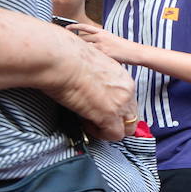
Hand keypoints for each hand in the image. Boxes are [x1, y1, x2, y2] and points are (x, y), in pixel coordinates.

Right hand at [41, 25, 137, 140]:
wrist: (59, 58)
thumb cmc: (66, 56)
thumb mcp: (91, 63)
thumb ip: (97, 76)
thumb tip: (89, 85)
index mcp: (122, 77)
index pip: (129, 100)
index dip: (116, 108)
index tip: (101, 107)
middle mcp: (126, 91)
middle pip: (132, 116)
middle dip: (116, 121)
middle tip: (98, 119)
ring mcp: (119, 104)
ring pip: (127, 129)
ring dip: (109, 129)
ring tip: (90, 122)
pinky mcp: (108, 115)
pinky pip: (114, 135)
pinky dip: (101, 134)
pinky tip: (86, 124)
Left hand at [70, 23, 140, 64]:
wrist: (134, 52)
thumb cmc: (124, 47)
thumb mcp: (112, 38)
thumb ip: (101, 39)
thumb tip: (91, 42)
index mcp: (102, 32)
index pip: (85, 27)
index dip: (74, 26)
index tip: (67, 27)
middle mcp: (101, 37)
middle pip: (82, 38)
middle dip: (75, 41)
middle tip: (68, 44)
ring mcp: (102, 46)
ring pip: (86, 47)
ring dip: (80, 51)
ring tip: (74, 55)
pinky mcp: (104, 54)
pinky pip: (92, 56)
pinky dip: (88, 58)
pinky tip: (84, 61)